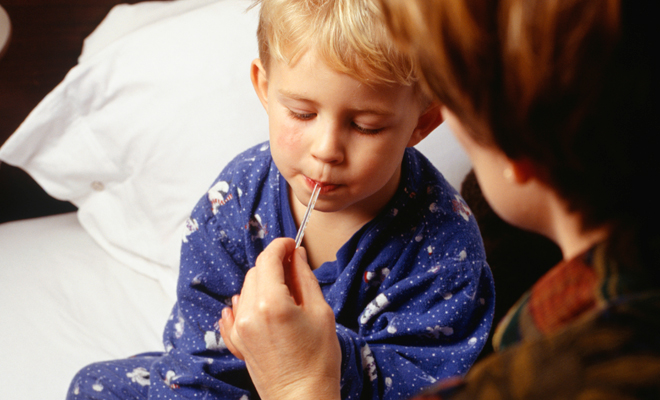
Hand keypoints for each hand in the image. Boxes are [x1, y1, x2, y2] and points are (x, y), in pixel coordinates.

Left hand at [219, 238, 341, 399]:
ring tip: (286, 295)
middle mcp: (249, 313)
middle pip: (256, 272)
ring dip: (263, 284)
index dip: (280, 246)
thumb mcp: (320, 312)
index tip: (291, 244)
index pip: (268, 259)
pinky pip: (236, 310)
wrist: (302, 398)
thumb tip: (297, 256)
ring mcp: (239, 328)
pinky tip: (263, 306)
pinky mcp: (237, 341)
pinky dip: (248, 302)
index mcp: (271, 303)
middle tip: (295, 270)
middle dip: (274, 265)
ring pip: (246, 289)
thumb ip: (305, 278)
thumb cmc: (318, 360)